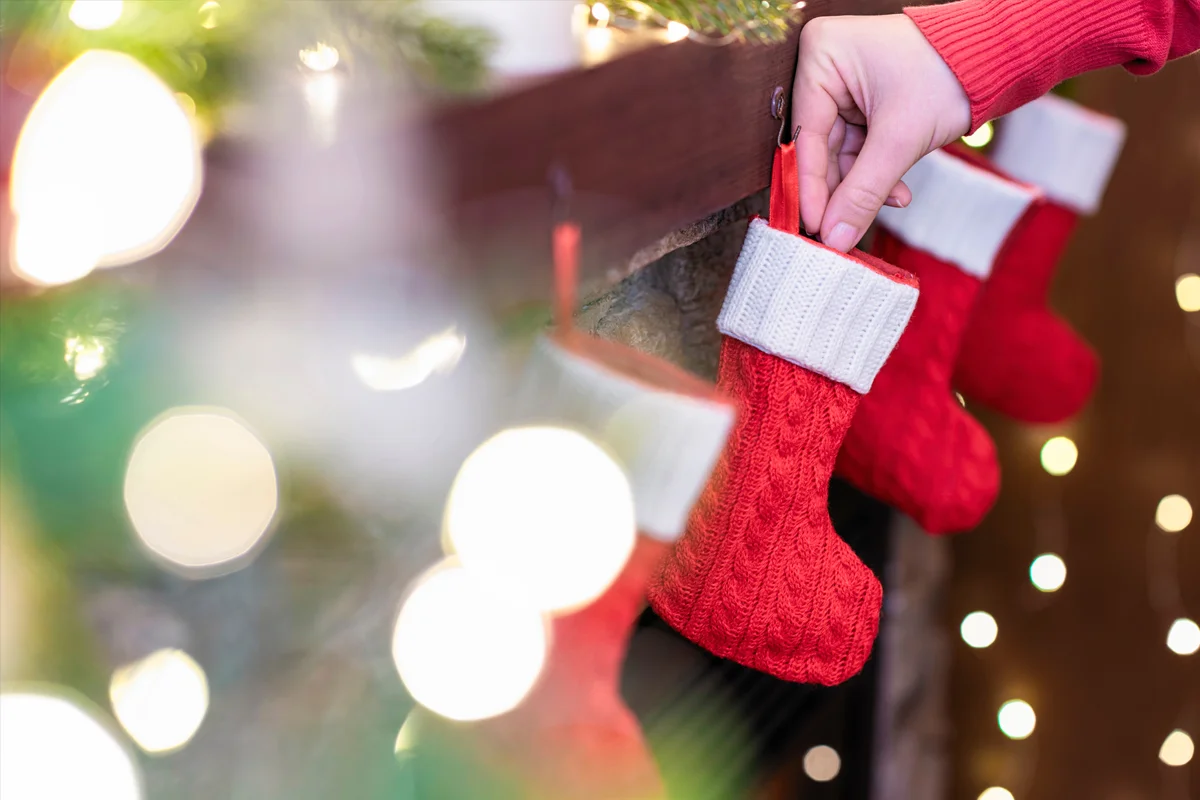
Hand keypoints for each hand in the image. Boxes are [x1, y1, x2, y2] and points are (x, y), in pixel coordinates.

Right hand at [791, 14, 971, 250]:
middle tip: (843, 232)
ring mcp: (842, 85)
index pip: (805, 134)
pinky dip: (876, 174)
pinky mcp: (861, 102)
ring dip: (864, 185)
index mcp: (821, 54)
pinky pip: (858, 148)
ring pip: (840, 153)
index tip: (815, 227)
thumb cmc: (948, 73)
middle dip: (843, 190)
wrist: (995, 57)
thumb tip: (835, 239)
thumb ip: (863, 192)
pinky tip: (898, 193)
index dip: (810, 185)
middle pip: (820, 147)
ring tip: (891, 203)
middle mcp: (824, 67)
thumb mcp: (900, 138)